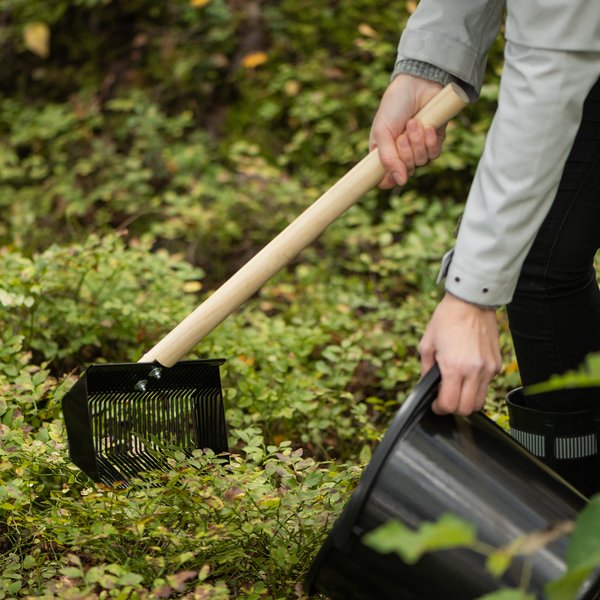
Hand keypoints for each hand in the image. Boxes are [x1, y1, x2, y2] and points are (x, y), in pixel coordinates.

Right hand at [370, 75, 445, 187]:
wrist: (418, 84)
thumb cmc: (394, 106)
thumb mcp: (382, 132)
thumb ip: (388, 159)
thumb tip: (400, 183)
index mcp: (384, 153)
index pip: (385, 179)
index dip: (388, 180)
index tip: (389, 176)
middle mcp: (401, 154)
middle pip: (406, 172)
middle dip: (405, 154)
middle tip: (402, 136)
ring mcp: (419, 148)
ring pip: (421, 163)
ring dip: (417, 144)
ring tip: (414, 124)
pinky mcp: (434, 141)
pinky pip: (434, 154)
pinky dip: (430, 141)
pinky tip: (427, 126)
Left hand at [419, 293, 501, 414]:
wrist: (471, 302)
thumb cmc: (447, 319)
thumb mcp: (427, 343)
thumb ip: (425, 368)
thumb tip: (426, 384)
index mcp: (454, 367)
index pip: (450, 404)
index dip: (440, 409)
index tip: (435, 404)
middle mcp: (474, 371)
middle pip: (467, 409)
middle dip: (453, 408)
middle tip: (445, 399)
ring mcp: (488, 368)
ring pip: (480, 401)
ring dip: (467, 400)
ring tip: (457, 388)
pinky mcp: (496, 364)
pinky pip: (487, 385)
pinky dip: (477, 386)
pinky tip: (468, 374)